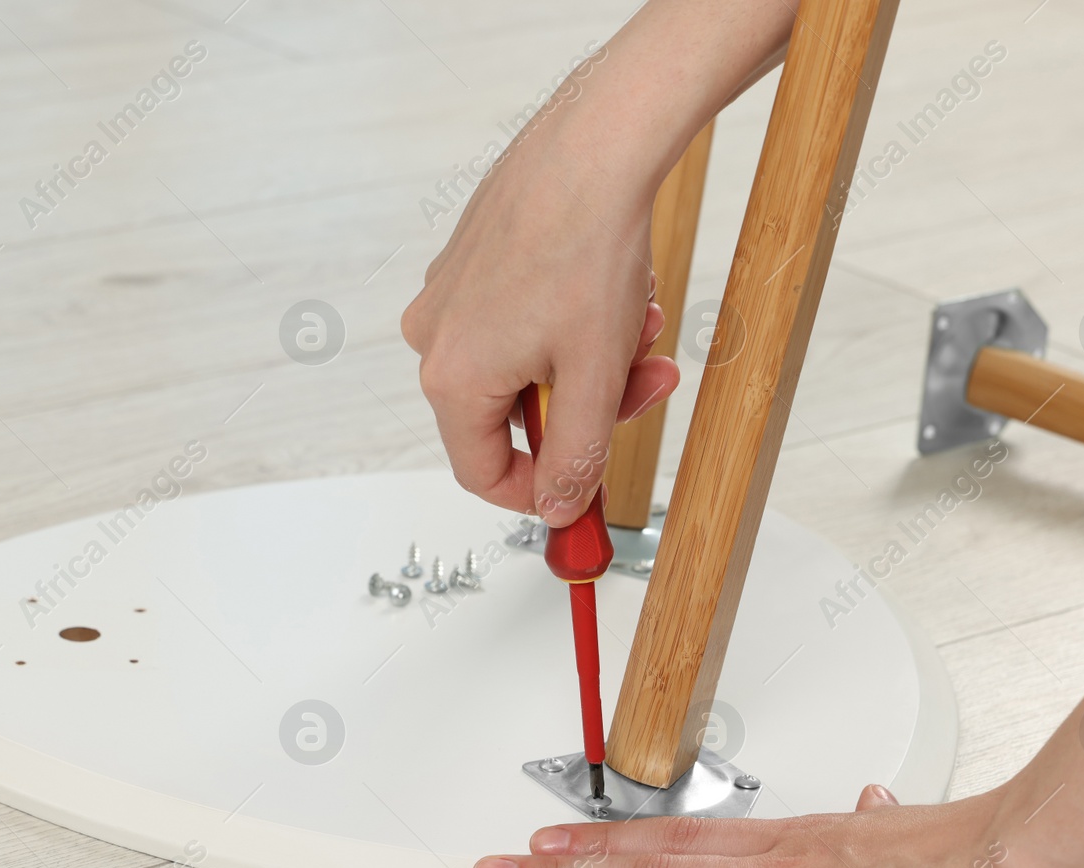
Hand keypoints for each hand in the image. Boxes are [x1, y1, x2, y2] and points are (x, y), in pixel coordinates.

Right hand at [401, 115, 677, 526]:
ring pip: (529, 366)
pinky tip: (616, 293)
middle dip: (589, 406)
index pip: (484, 473)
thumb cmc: (587, 248)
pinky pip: (524, 320)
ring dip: (592, 360)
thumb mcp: (593, 378)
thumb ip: (573, 457)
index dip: (544, 491)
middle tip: (648, 384)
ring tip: (640, 324)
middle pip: (516, 415)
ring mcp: (451, 295)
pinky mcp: (474, 261)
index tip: (587, 487)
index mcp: (452, 378)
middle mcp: (435, 337)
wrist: (595, 146)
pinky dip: (574, 321)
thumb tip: (557, 505)